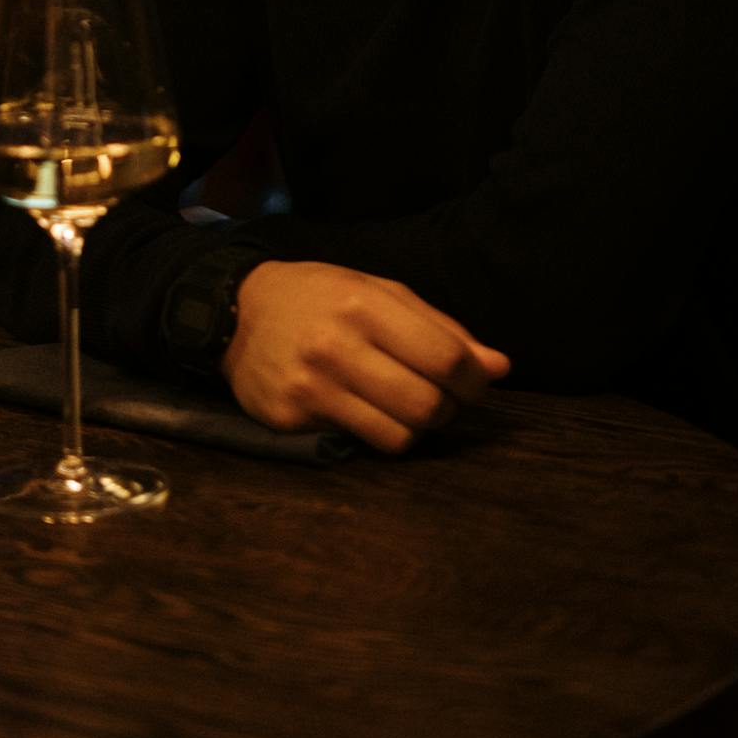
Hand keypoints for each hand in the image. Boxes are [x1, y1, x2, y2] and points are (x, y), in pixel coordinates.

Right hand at [222, 260, 509, 454]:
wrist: (237, 312)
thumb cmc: (321, 297)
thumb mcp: (380, 293)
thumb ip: (441, 328)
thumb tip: (500, 368)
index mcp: (365, 305)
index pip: (445, 357)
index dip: (474, 381)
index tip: (475, 384)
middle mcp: (337, 346)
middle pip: (427, 405)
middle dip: (448, 408)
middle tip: (440, 396)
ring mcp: (312, 388)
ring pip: (399, 436)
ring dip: (416, 427)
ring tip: (405, 405)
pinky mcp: (292, 421)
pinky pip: (361, 444)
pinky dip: (377, 433)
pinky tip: (366, 410)